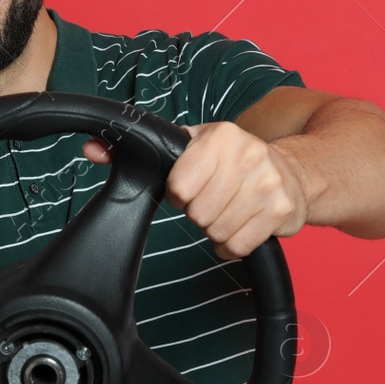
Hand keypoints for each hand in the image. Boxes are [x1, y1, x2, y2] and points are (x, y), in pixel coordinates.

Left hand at [82, 122, 308, 259]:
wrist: (293, 171)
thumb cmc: (231, 160)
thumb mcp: (190, 145)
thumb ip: (140, 148)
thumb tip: (91, 150)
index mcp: (221, 136)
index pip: (179, 186)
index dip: (179, 194)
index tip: (189, 188)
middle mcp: (248, 155)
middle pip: (198, 214)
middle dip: (199, 214)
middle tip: (212, 200)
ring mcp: (268, 184)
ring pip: (217, 232)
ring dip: (216, 230)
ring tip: (228, 210)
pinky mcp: (281, 211)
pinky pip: (237, 246)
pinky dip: (232, 245)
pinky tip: (240, 225)